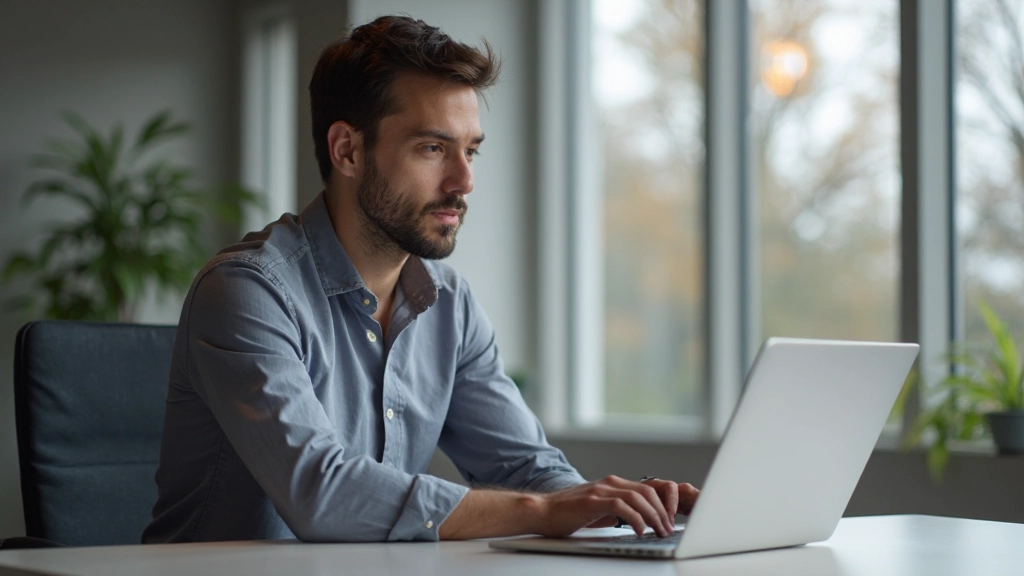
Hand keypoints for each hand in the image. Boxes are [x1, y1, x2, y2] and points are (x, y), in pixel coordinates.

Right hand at [531, 475, 697, 537]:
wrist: (541, 511)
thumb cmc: (567, 513)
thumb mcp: (597, 510)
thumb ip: (615, 510)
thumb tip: (636, 521)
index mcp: (611, 484)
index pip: (645, 488)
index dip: (660, 504)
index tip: (667, 520)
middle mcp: (608, 483)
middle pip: (646, 491)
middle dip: (661, 511)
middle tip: (667, 528)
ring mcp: (600, 490)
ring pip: (637, 497)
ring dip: (652, 515)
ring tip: (658, 530)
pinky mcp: (592, 501)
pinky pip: (621, 506)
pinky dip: (635, 517)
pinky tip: (639, 529)